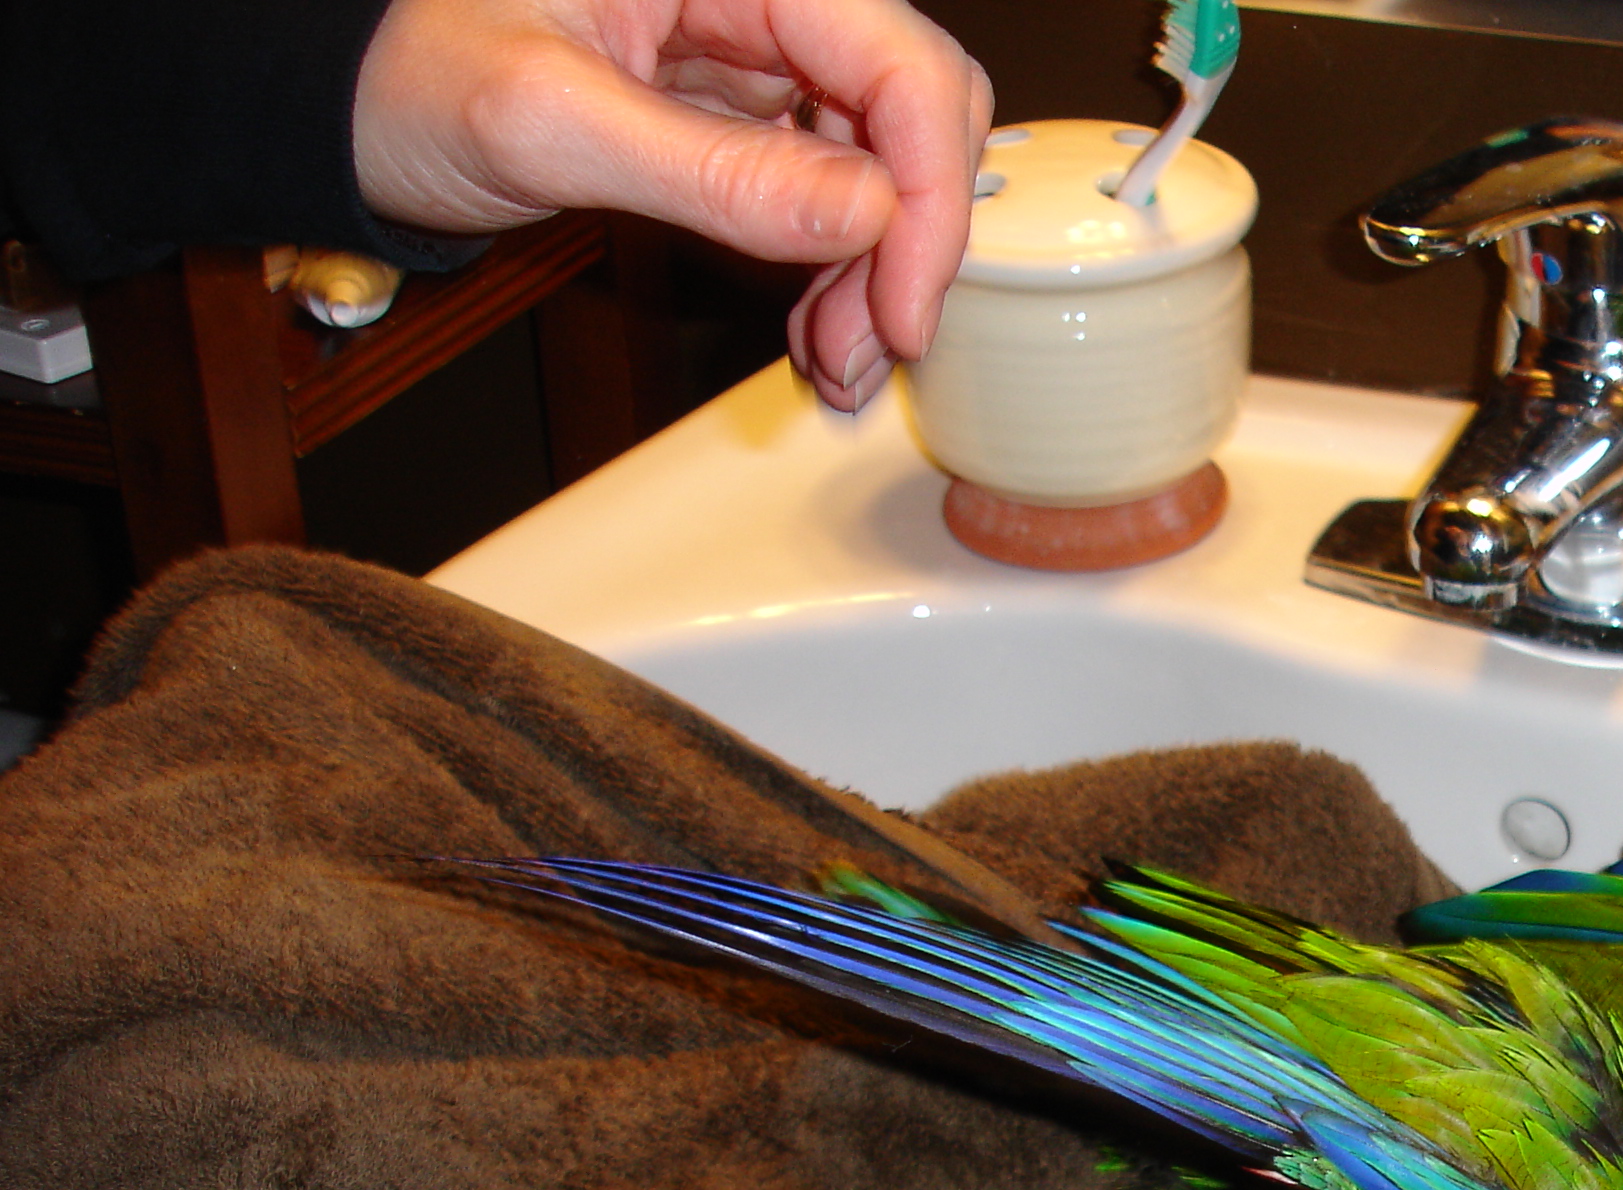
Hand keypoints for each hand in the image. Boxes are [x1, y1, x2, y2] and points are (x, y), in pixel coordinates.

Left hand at [354, 0, 991, 410]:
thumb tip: (866, 217)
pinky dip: (835, 266)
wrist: (342, 92)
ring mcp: (756, 49)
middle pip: (915, 110)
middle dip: (908, 242)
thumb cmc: (401, 67)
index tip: (902, 307)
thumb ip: (713, 172)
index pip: (902, 65)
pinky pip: (830, 185)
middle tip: (867, 346)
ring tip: (830, 355)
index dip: (928, 196)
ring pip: (884, 160)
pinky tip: (810, 323)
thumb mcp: (546, 121)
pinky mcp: (742, 106)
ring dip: (876, 270)